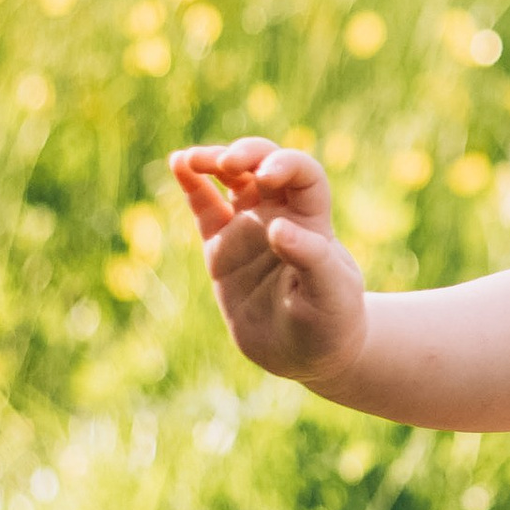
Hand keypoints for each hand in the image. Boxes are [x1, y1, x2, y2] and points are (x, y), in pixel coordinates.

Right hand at [170, 138, 369, 391]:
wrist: (305, 355)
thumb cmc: (329, 323)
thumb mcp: (331, 295)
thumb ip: (310, 259)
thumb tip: (276, 228)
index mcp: (313, 220)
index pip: (304, 174)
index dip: (286, 164)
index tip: (267, 177)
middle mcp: (280, 215)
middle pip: (264, 163)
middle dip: (246, 154)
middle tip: (227, 163)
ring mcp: (248, 229)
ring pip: (230, 179)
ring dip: (212, 160)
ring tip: (189, 159)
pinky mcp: (221, 248)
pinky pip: (204, 208)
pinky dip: (192, 185)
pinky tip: (179, 164)